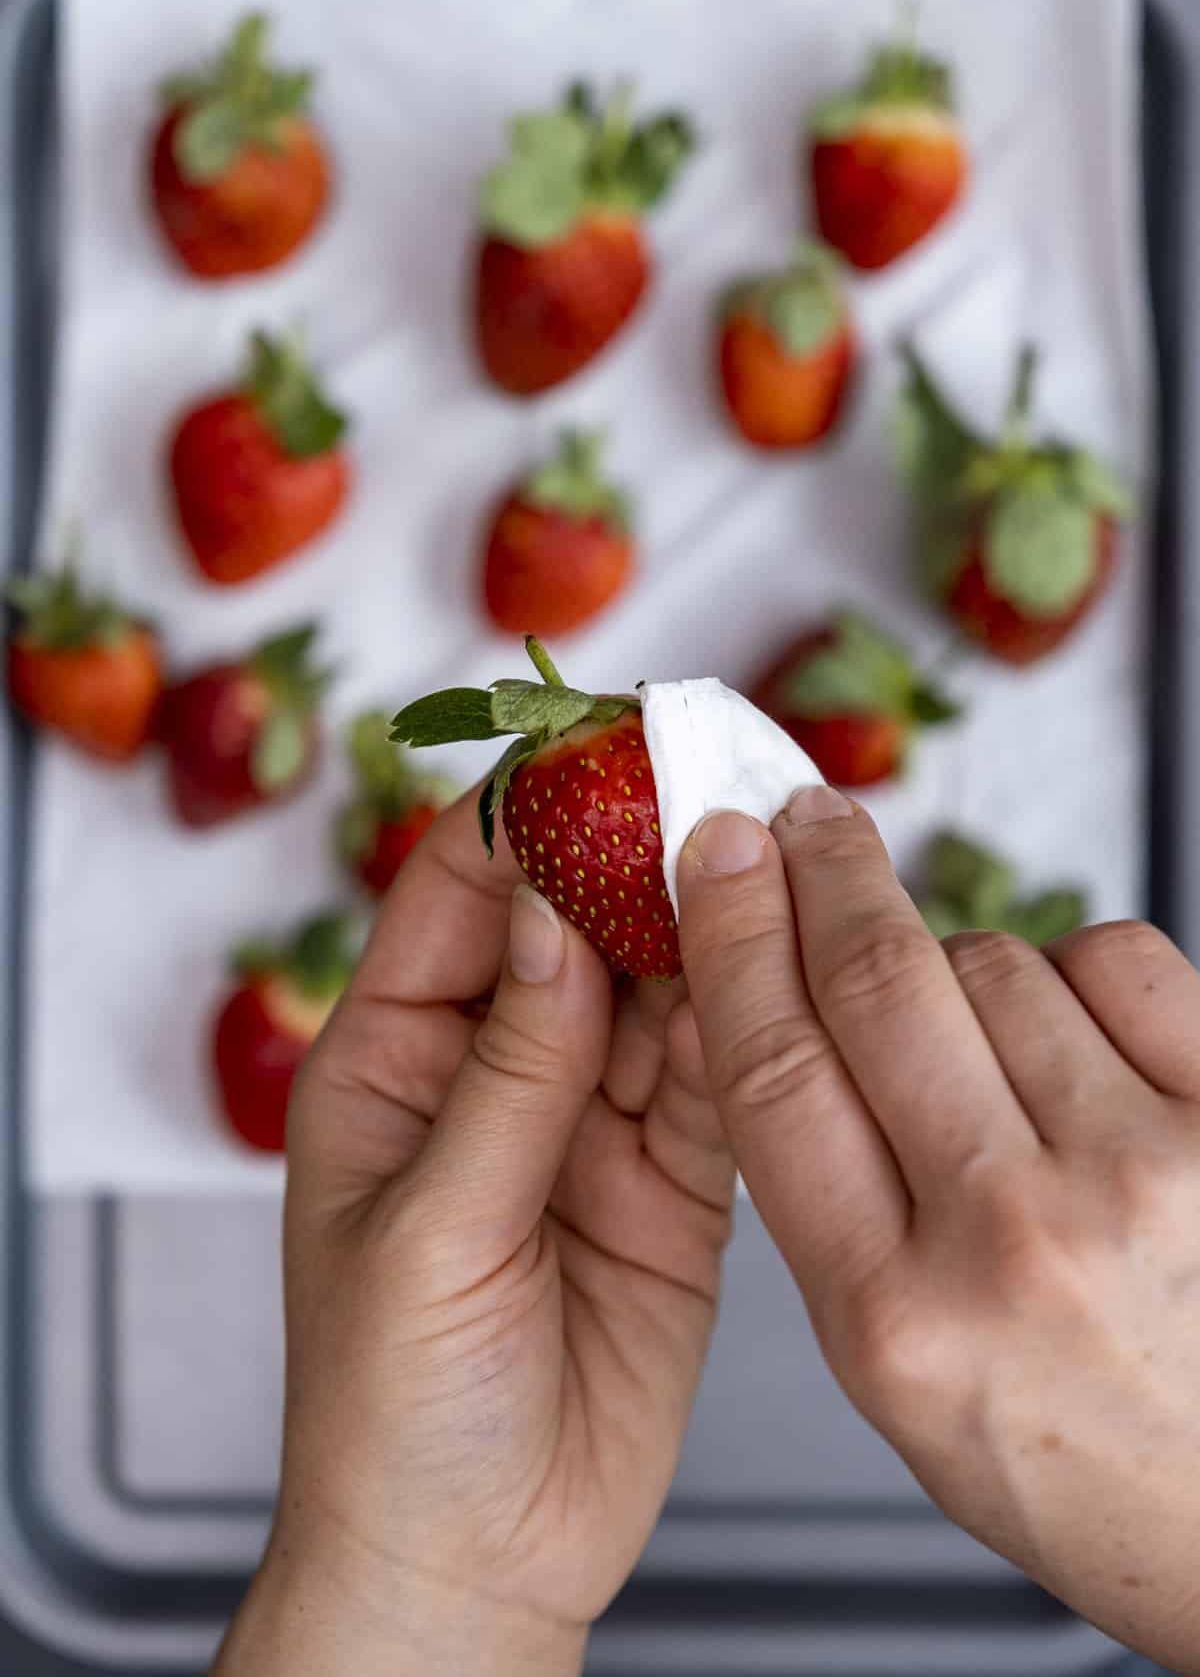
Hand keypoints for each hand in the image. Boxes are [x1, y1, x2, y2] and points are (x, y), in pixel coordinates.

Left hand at [215, 792, 732, 1676]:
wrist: (474, 1562)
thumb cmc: (390, 1410)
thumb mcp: (428, 1230)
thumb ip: (507, 1076)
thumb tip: (553, 917)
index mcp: (394, 1063)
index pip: (458, 900)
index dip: (524, 820)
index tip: (596, 755)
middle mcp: (495, 1074)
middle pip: (572, 927)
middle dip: (633, 859)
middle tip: (708, 788)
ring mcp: (588, 1124)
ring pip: (657, 992)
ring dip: (704, 931)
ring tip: (764, 857)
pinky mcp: (672, 1183)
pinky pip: (716, 1082)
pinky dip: (750, 1029)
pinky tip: (782, 973)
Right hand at [677, 788, 1199, 1676]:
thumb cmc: (1078, 1453)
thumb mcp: (902, 1375)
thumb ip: (832, 1203)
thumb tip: (788, 1000)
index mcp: (893, 1321)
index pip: (774, 1072)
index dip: (733, 936)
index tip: (717, 855)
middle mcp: (1010, 1242)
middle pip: (875, 981)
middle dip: (826, 869)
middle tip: (803, 817)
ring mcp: (1138, 1174)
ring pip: (996, 963)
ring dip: (970, 969)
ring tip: (998, 1050)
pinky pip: (1113, 960)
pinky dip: (1080, 973)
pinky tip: (1081, 1043)